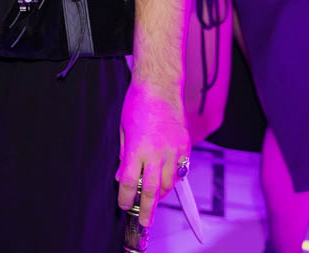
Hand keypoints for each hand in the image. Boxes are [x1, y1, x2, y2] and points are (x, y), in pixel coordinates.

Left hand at [116, 76, 189, 227]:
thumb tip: (123, 175)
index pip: (130, 182)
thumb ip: (125, 155)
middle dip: (148, 209)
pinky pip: (181, 170)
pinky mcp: (184, 146)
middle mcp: (157, 153)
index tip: (124, 205)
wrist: (159, 87)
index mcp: (137, 149)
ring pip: (169, 183)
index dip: (126, 198)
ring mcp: (173, 151)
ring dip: (161, 193)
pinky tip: (167, 180)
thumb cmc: (138, 104)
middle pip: (152, 190)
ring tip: (153, 198)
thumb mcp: (123, 130)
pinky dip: (173, 178)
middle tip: (145, 221)